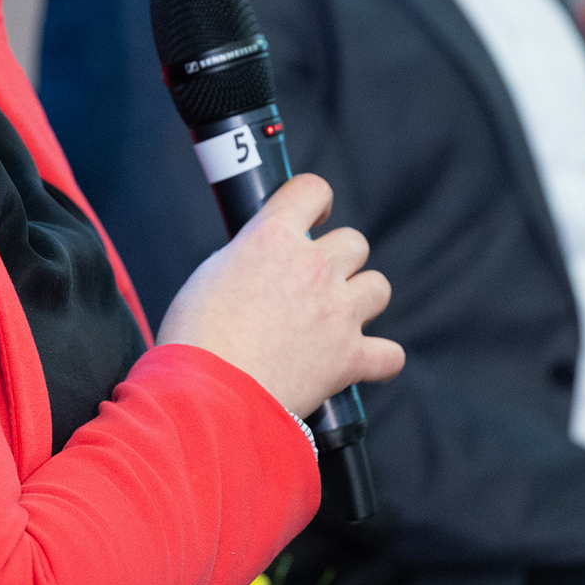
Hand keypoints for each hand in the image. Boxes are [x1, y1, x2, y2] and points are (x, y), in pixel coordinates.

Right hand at [157, 173, 404, 418]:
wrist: (207, 395)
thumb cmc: (194, 338)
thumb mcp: (211, 274)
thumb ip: (248, 258)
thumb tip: (261, 262)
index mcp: (273, 238)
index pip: (312, 189)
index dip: (315, 202)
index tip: (313, 219)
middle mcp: (313, 267)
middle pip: (355, 242)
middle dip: (338, 260)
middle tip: (313, 285)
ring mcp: (337, 312)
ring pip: (378, 287)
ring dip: (361, 300)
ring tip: (336, 320)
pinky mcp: (349, 358)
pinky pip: (390, 354)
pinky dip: (378, 360)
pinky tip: (359, 363)